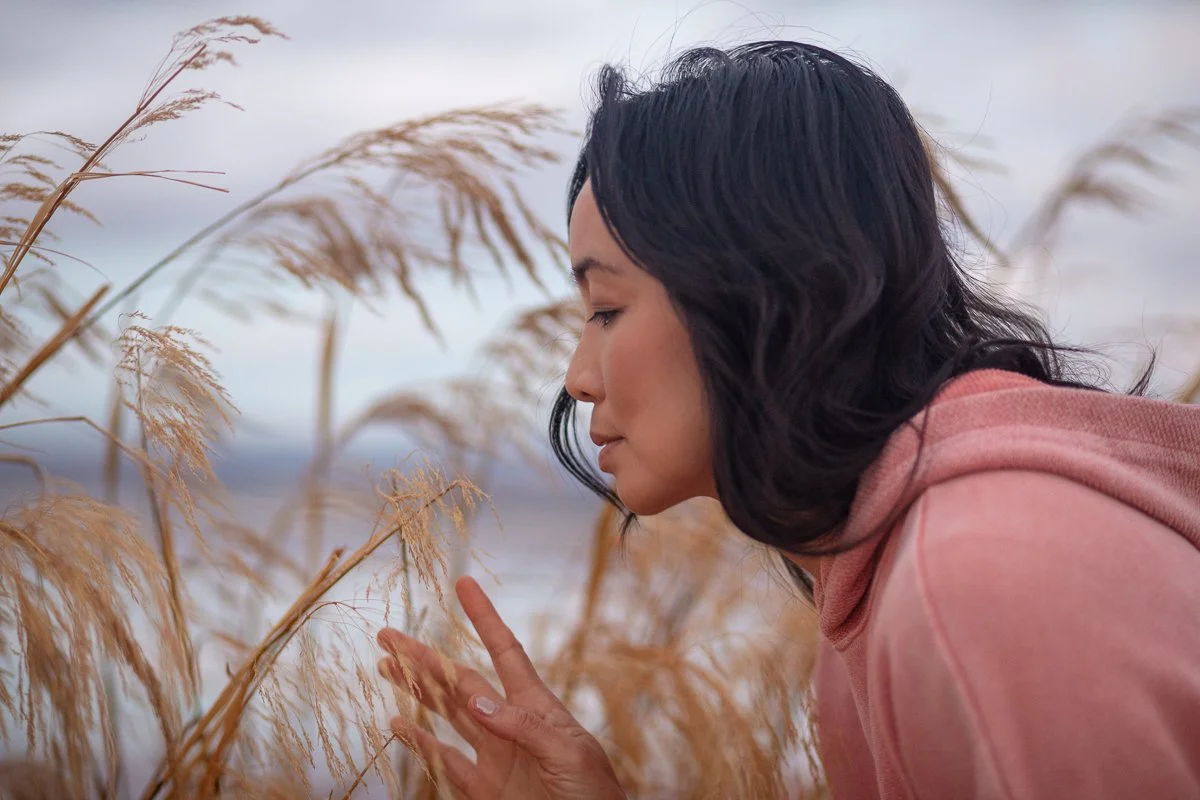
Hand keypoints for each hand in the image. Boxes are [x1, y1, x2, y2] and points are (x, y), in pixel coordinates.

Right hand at [377, 575, 625, 799]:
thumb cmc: (595, 793)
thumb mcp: (569, 753)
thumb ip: (523, 726)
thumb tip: (477, 702)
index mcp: (536, 706)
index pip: (504, 651)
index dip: (483, 617)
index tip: (464, 584)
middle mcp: (508, 724)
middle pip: (459, 681)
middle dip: (425, 657)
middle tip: (388, 635)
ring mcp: (493, 756)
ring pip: (445, 715)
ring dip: (415, 691)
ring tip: (385, 668)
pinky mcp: (483, 790)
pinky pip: (444, 761)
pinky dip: (418, 744)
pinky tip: (396, 724)